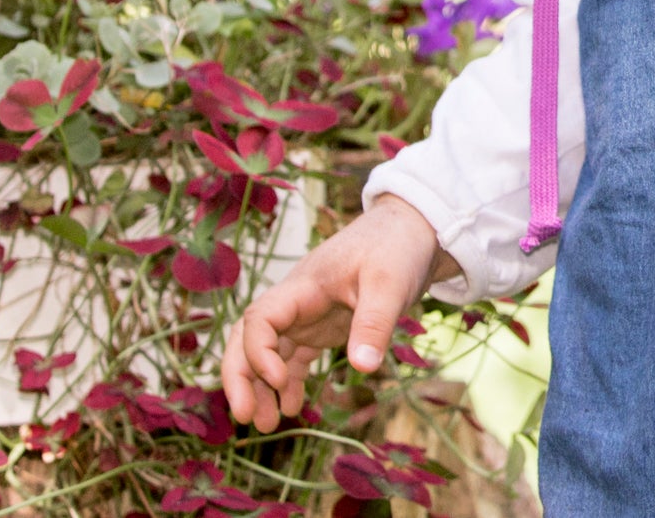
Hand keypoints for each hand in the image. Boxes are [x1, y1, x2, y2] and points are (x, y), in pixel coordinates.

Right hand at [220, 193, 443, 430]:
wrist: (414, 228)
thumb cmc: (398, 247)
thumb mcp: (390, 282)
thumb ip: (374, 323)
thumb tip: (362, 368)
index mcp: (303, 286)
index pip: (259, 318)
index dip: (258, 352)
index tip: (279, 380)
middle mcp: (296, 301)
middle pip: (248, 337)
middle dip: (240, 377)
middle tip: (244, 418)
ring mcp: (307, 314)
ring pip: (267, 352)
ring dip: (261, 387)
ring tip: (264, 426)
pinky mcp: (322, 325)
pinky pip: (293, 356)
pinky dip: (287, 381)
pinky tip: (290, 407)